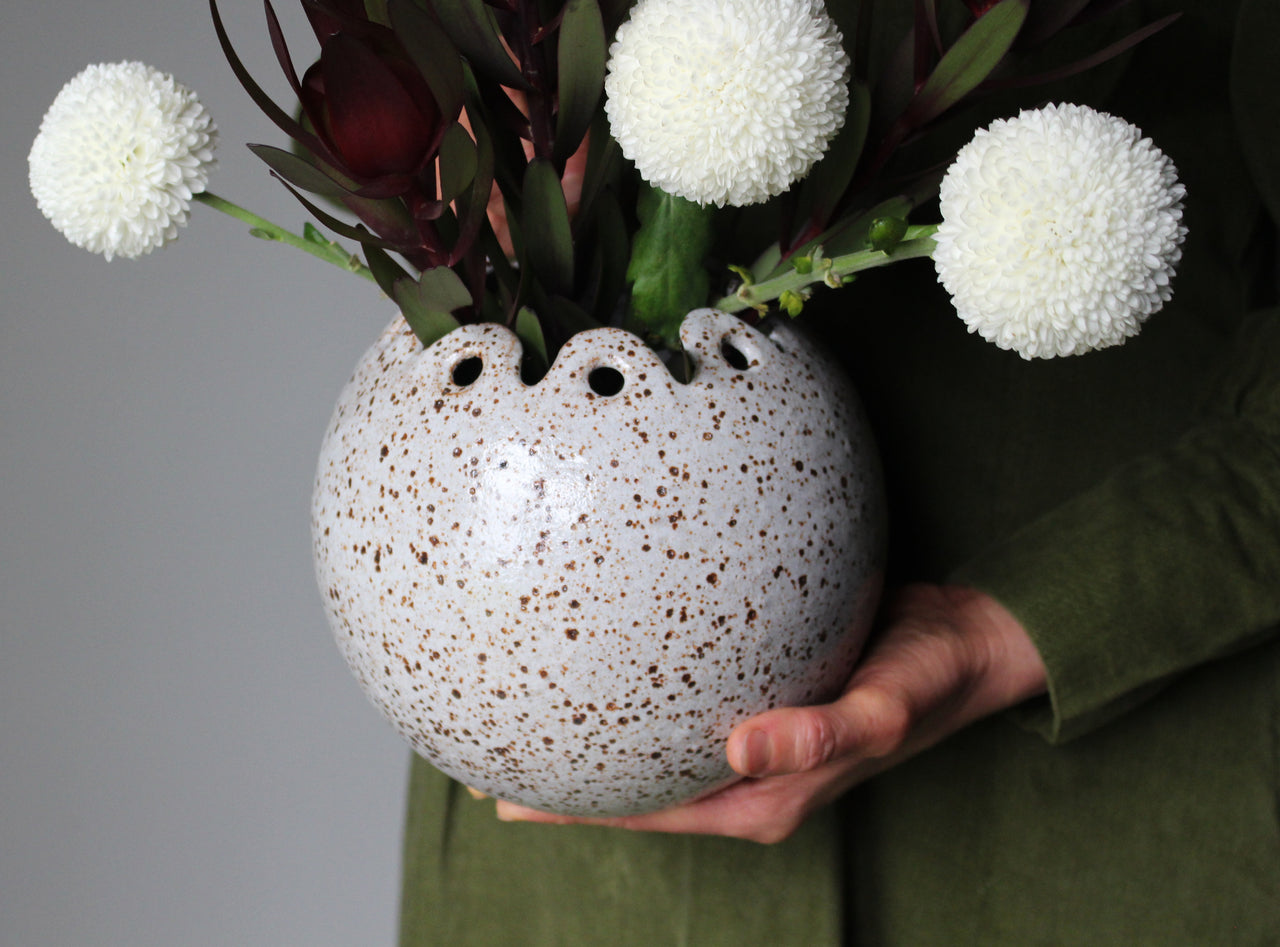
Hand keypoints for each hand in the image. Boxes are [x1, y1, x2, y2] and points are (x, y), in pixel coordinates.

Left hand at [495, 582, 1046, 840]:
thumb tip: (740, 747)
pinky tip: (609, 645)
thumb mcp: (884, 708)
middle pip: (636, 784)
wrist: (969, 640)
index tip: (503, 793)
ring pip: (654, 743)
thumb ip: (820, 735)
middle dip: (567, 778)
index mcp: (761, 797)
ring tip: (528, 705)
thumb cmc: (928, 678)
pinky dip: (638, 685)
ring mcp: (751, 737)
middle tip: (485, 755)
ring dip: (598, 733)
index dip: (576, 807)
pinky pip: (683, 697)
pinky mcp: (760, 693)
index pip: (648, 812)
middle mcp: (747, 774)